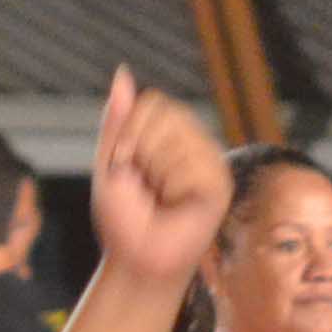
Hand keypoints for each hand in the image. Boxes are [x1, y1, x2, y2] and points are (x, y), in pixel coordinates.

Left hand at [83, 68, 235, 290]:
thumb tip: (123, 72)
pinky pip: (194, 166)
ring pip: (180, 140)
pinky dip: (176, 188)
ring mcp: (210, 162)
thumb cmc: (123, 218)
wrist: (137, 260)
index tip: (124, 164)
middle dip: (142, 151)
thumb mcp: (110, 161)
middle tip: (145, 185)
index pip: (152, 102)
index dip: (130, 132)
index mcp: (167, 134)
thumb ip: (118, 119)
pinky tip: (179, 205)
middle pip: (167, 115)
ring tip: (163, 198)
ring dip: (159, 173)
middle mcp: (192, 142)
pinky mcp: (221, 184)